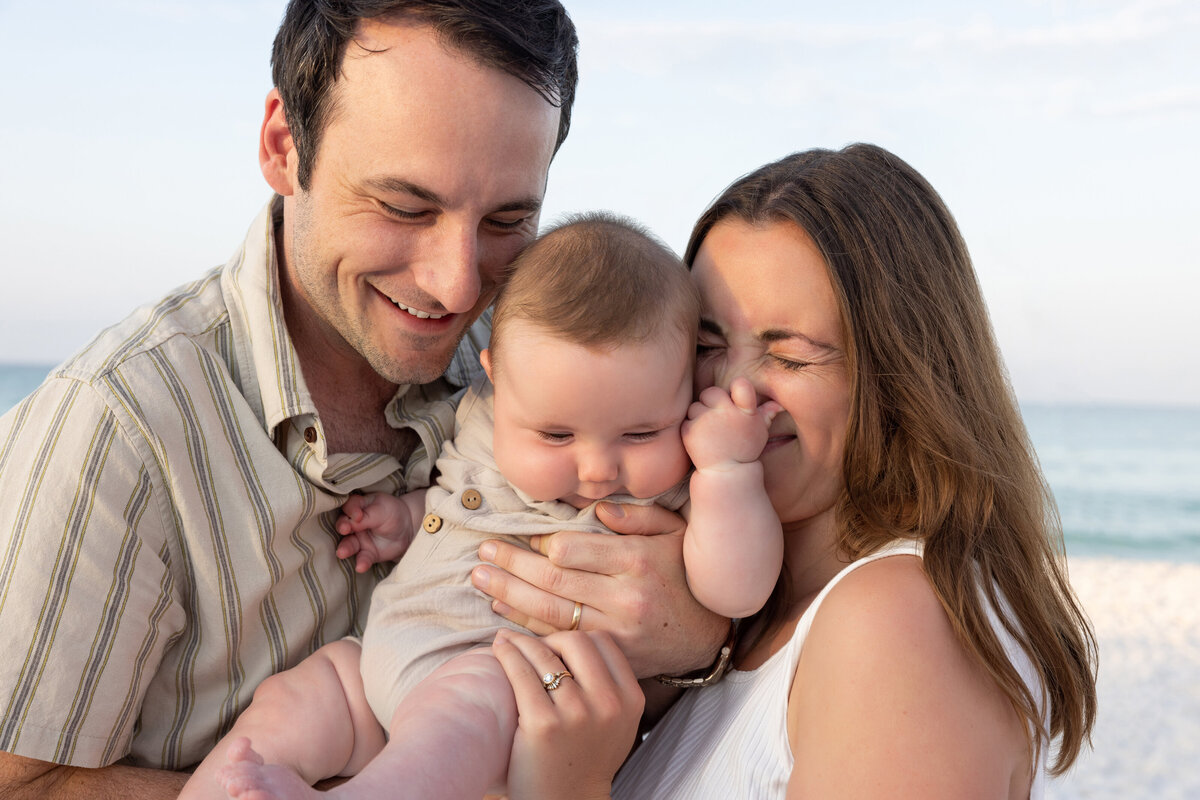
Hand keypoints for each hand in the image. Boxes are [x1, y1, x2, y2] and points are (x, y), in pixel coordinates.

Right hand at [334, 492, 413, 571]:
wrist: (407, 530)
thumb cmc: (392, 514)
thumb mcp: (383, 511)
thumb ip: (368, 516)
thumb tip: (352, 522)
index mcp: (358, 507)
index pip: (349, 506)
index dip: (351, 510)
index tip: (358, 516)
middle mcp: (353, 524)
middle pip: (343, 525)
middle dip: (343, 527)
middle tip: (345, 529)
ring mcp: (358, 539)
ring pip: (348, 544)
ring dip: (345, 548)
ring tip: (342, 553)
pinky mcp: (366, 554)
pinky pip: (362, 558)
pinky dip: (361, 563)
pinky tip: (361, 566)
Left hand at [472, 502, 726, 677]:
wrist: (711, 636)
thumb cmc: (687, 575)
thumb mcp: (674, 532)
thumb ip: (636, 517)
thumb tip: (596, 510)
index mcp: (637, 560)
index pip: (572, 550)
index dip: (540, 544)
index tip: (524, 538)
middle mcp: (624, 597)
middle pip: (553, 581)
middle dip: (511, 566)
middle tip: (482, 552)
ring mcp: (616, 632)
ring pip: (549, 613)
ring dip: (508, 595)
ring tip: (479, 578)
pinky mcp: (609, 656)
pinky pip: (558, 640)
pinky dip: (525, 626)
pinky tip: (501, 611)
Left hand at [493, 629, 642, 799]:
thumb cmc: (586, 758)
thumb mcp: (617, 722)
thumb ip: (610, 683)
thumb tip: (573, 637)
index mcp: (630, 700)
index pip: (604, 642)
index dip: (577, 638)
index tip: (557, 646)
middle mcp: (608, 704)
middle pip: (576, 642)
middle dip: (550, 639)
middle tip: (532, 646)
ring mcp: (577, 714)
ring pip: (545, 654)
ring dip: (520, 642)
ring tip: (506, 640)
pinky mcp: (544, 724)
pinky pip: (522, 673)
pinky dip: (507, 654)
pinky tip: (499, 649)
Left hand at [682, 377, 781, 468]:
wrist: (726, 473)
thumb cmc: (745, 449)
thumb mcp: (760, 432)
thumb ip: (766, 414)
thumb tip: (778, 405)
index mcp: (745, 412)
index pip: (741, 385)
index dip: (737, 386)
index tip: (735, 396)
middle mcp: (726, 414)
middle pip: (711, 392)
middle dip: (711, 401)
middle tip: (717, 417)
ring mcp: (706, 422)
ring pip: (696, 406)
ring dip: (700, 415)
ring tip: (711, 432)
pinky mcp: (690, 431)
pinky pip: (687, 420)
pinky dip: (691, 428)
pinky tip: (702, 440)